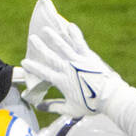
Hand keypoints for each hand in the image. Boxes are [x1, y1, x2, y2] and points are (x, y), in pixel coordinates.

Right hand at [20, 0, 123, 116]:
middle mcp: (68, 68)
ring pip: (63, 46)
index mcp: (62, 81)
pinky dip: (74, 34)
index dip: (33, 67)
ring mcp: (78, 60)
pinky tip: (70, 26)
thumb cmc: (91, 105)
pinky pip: (80, 42)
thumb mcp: (71, 109)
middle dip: (40, 47)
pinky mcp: (89, 56)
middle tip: (32, 38)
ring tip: (46, 29)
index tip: (24, 62)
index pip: (44, 73)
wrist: (110, 97)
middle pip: (51, 56)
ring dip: (54, 37)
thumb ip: (54, 107)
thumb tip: (39, 107)